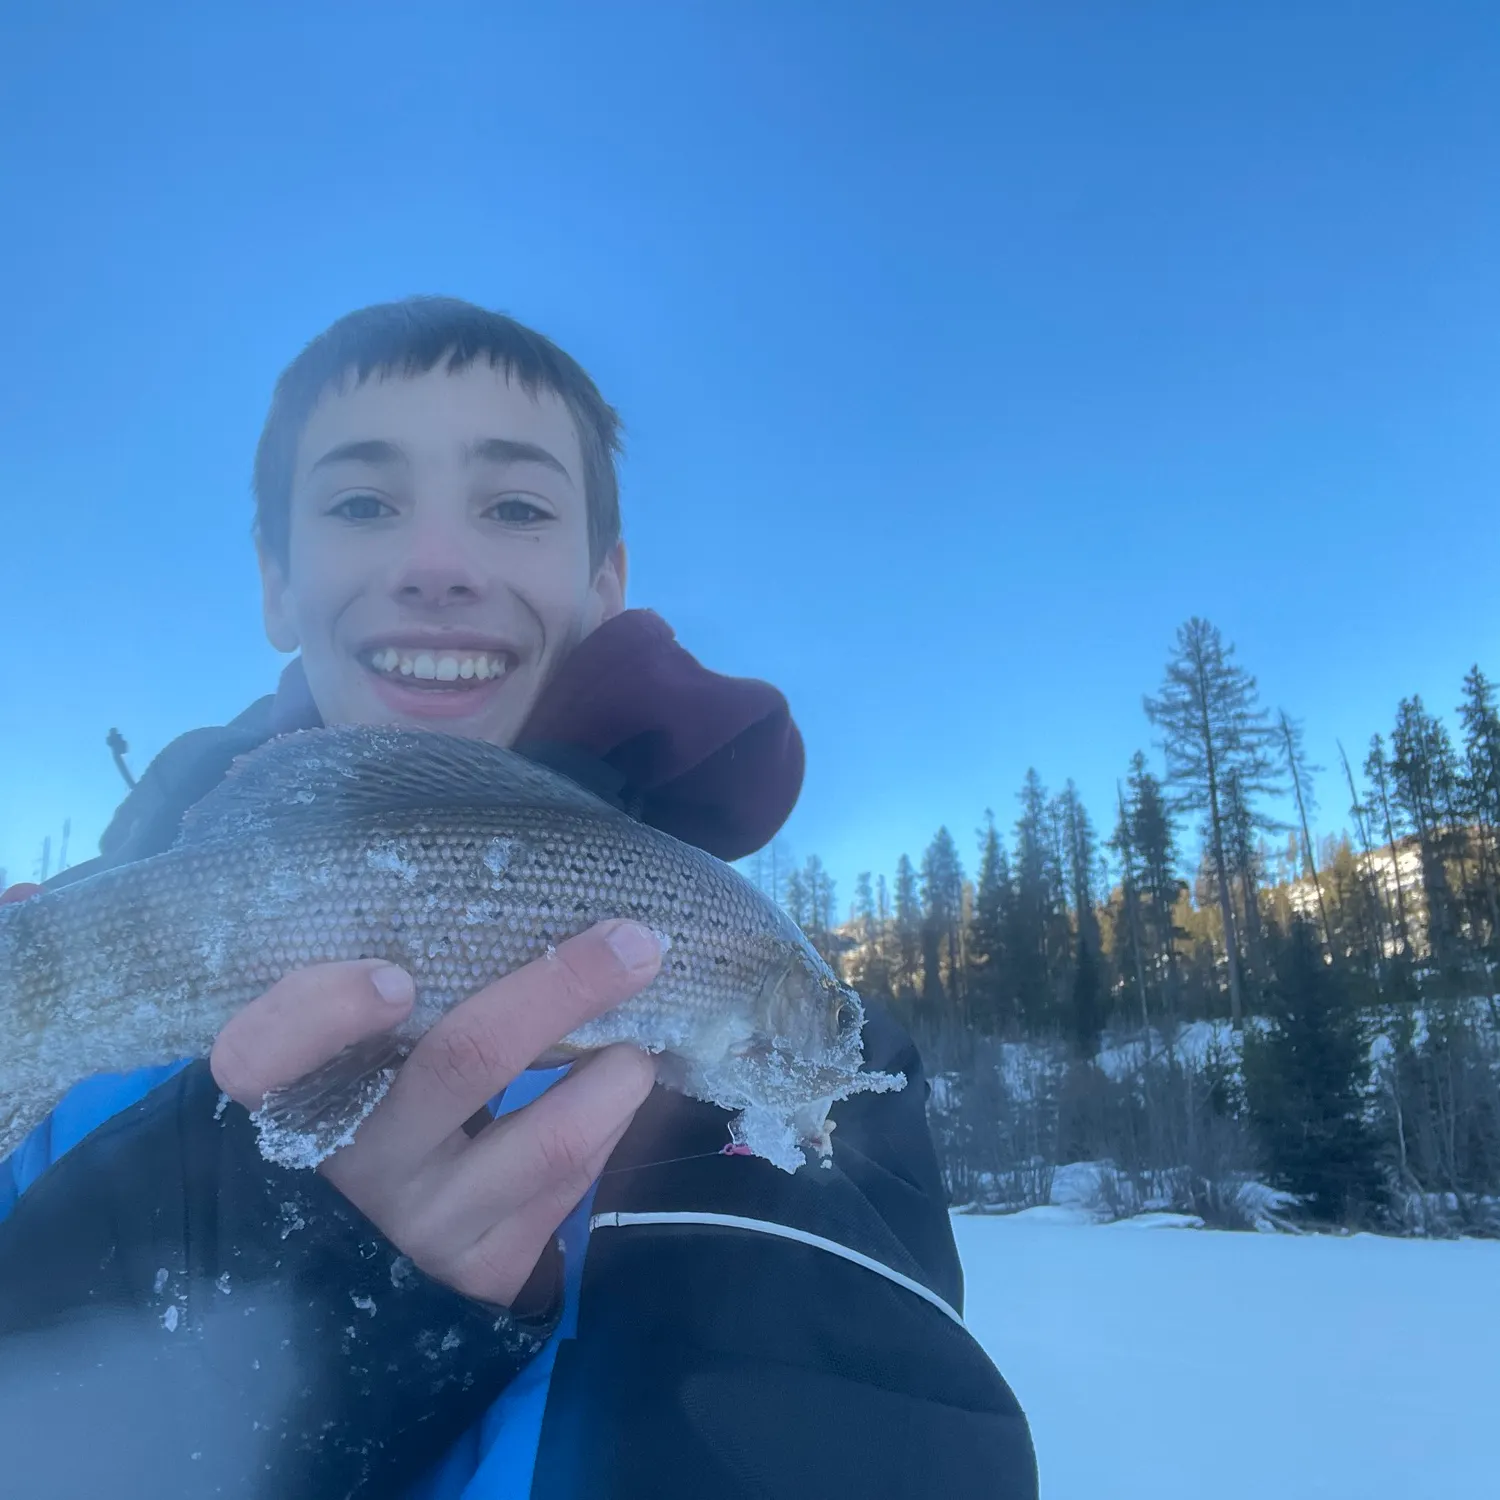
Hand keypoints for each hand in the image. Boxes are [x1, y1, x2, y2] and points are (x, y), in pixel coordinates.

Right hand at [209, 920, 660, 1305]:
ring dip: (619, 1072)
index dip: (322, 1013)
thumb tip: (540, 898)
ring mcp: (421, 1223)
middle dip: (562, 989)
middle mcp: (353, 1163)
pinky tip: (617, 1090)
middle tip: (634, 942)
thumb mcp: (377, 1033)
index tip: (394, 977)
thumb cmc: (391, 1079)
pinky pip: (573, 1182)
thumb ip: (418, 978)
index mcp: (300, 1087)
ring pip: (549, 1138)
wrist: (402, 1222)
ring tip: (639, 1038)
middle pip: (460, 1061)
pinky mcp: (484, 1266)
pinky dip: (614, 1118)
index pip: (259, 1057)